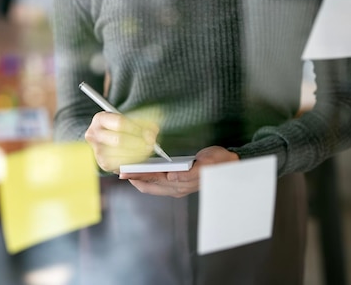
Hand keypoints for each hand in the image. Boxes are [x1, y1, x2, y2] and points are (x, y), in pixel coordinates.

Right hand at [85, 111, 158, 173]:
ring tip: (148, 150)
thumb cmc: (121, 127)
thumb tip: (152, 133)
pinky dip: (133, 161)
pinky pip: (120, 164)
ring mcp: (96, 150)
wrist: (108, 137)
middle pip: (119, 140)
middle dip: (138, 143)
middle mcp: (94, 134)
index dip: (136, 128)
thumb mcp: (129, 120)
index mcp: (100, 119)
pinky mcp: (102, 163)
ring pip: (120, 154)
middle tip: (151, 144)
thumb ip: (142, 124)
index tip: (149, 133)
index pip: (119, 123)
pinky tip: (140, 157)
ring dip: (138, 153)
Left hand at [120, 146, 239, 197]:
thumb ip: (190, 173)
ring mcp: (178, 187)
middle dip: (134, 179)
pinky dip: (147, 179)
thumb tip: (172, 177)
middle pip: (150, 185)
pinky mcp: (179, 183)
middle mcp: (178, 187)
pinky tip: (142, 174)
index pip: (155, 179)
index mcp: (182, 182)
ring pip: (153, 186)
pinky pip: (158, 184)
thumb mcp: (207, 164)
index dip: (139, 176)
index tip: (125, 173)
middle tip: (119, 172)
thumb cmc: (219, 162)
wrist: (231, 165)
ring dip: (139, 180)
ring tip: (126, 173)